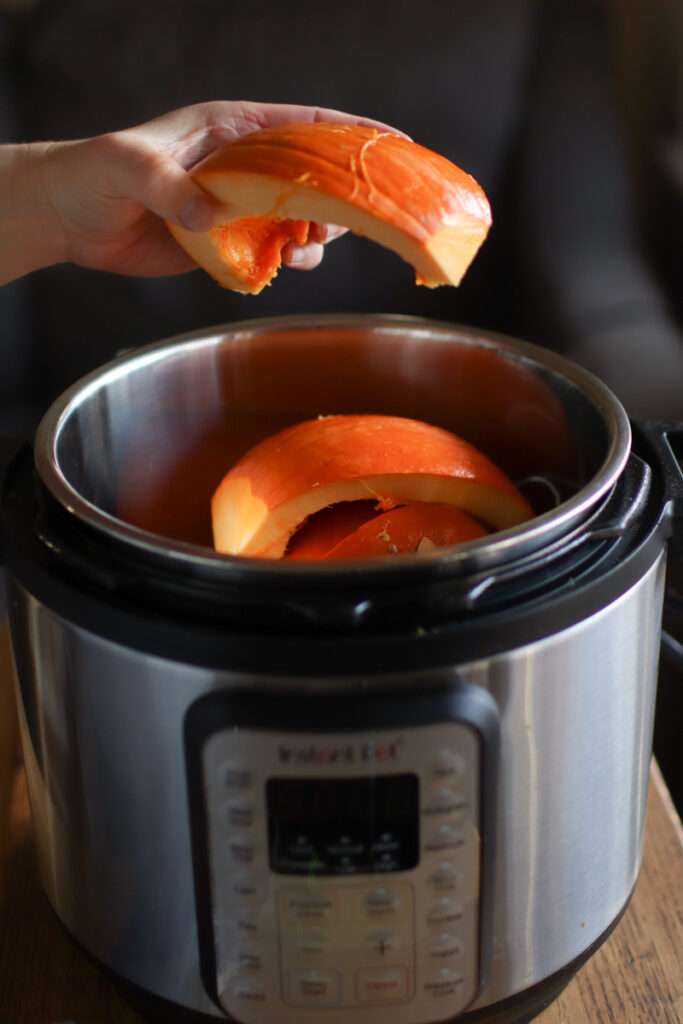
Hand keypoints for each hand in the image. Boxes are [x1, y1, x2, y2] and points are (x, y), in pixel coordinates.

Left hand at [0, 101, 398, 283]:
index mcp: (231, 130)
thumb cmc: (95, 173)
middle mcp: (243, 166)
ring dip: (315, 235)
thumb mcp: (128, 165)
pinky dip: (286, 262)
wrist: (72, 220)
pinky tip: (282, 266)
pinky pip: (273, 253)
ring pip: (300, 219)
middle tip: (343, 218)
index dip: (352, 134)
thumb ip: (169, 185)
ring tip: (305, 245)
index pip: (304, 125)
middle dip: (339, 195)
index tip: (393, 144)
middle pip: (314, 176)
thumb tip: (207, 213)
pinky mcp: (227, 242)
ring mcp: (238, 206)